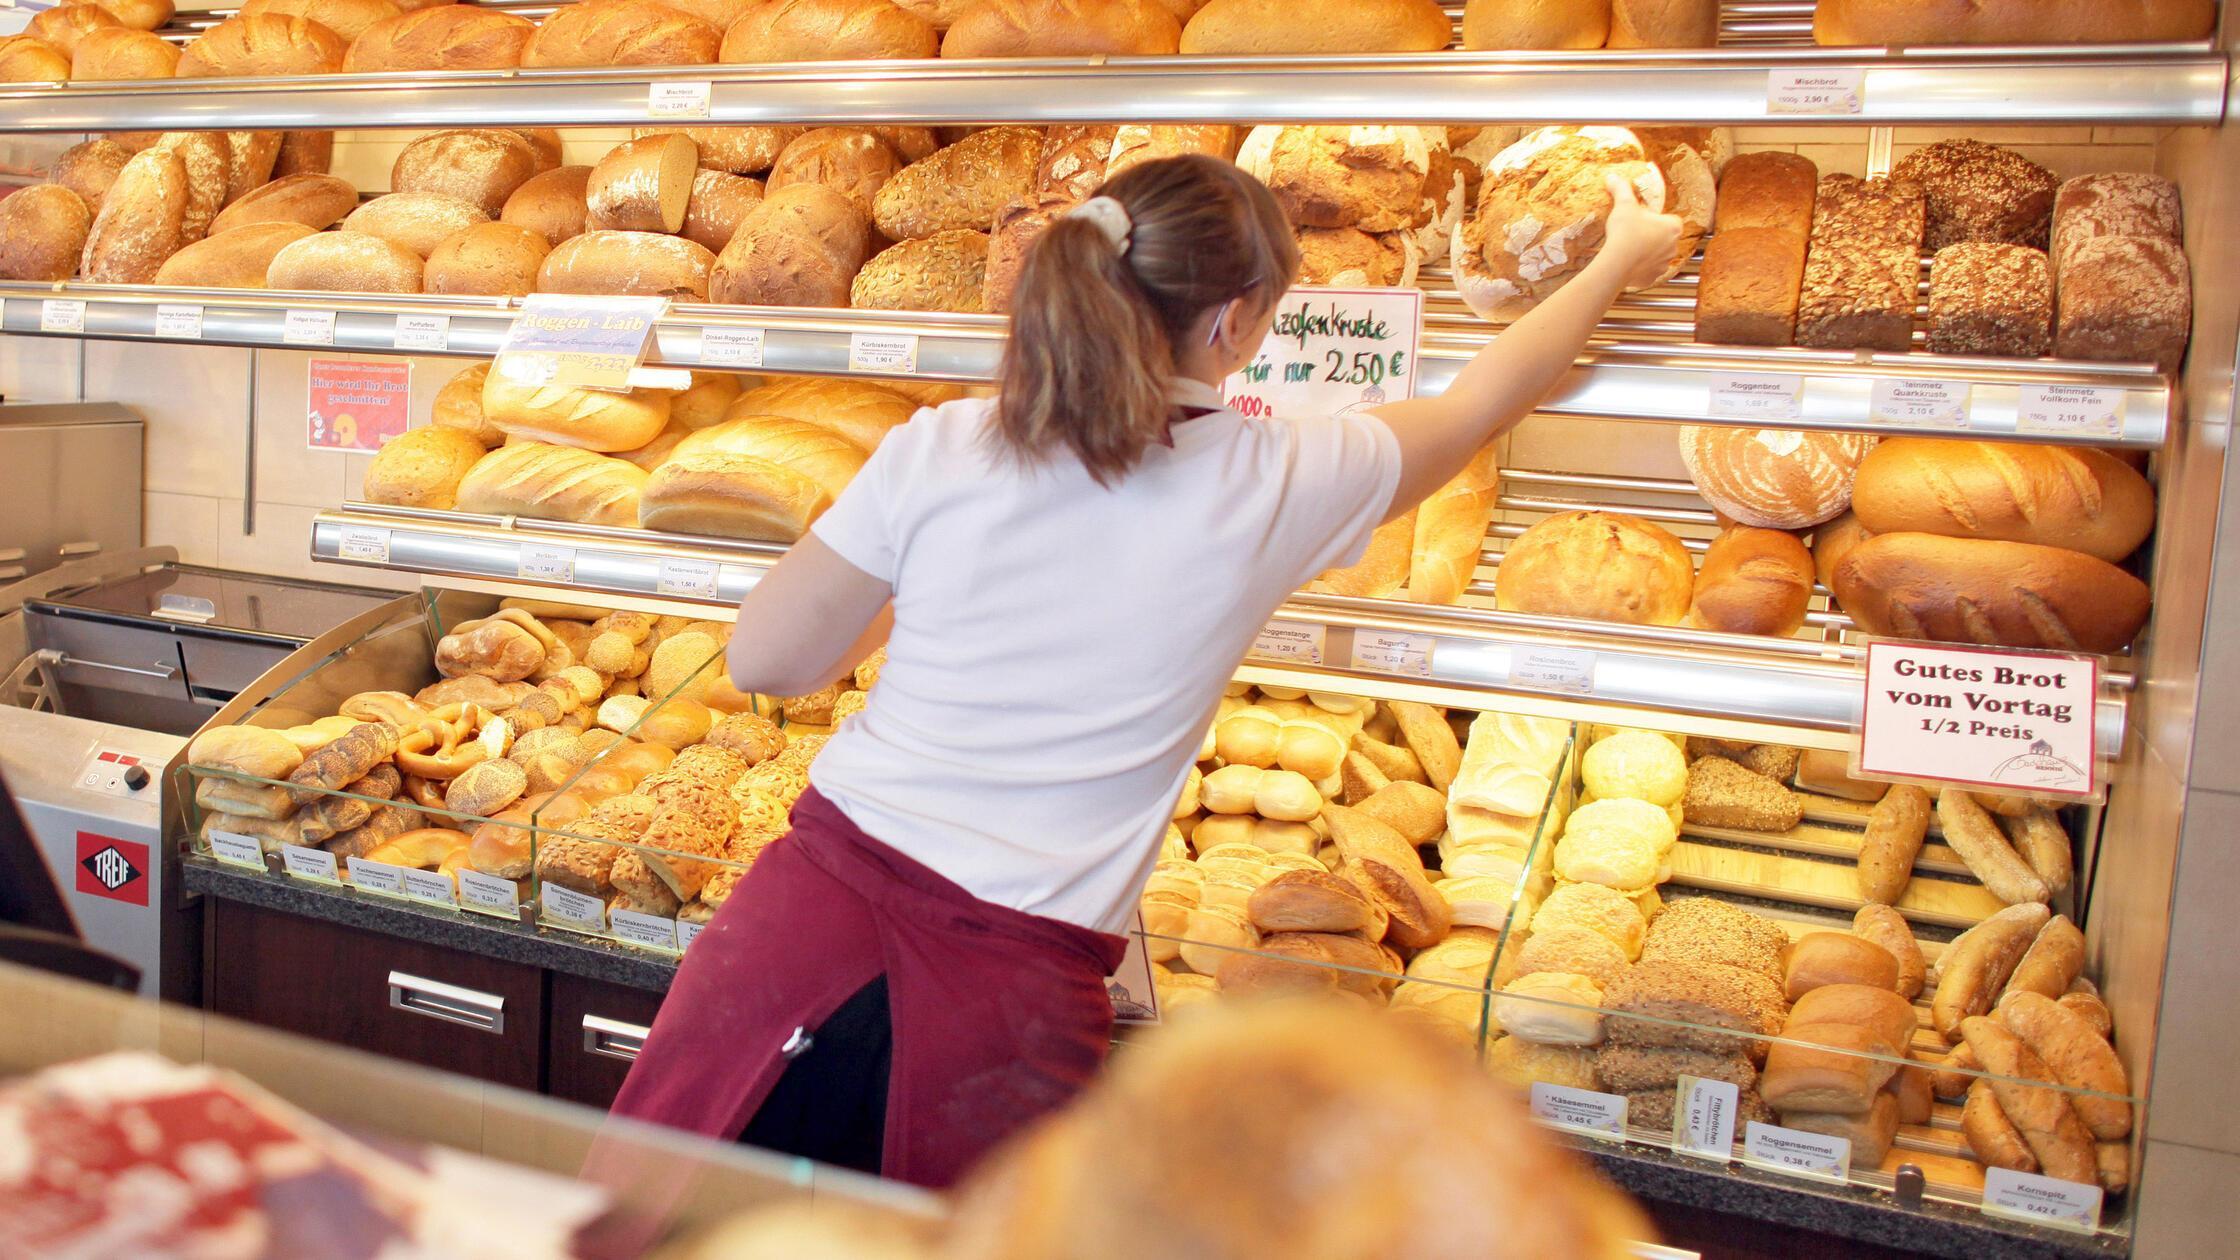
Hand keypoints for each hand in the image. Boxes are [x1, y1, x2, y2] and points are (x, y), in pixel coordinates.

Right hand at [1598, 172, 1684, 290]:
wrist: (1617, 263)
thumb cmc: (1626, 232)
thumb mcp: (1624, 205)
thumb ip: (1621, 188)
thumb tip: (1612, 176)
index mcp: (1673, 226)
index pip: (1670, 219)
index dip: (1656, 219)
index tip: (1642, 219)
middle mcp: (1674, 246)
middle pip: (1664, 237)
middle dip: (1652, 235)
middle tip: (1634, 232)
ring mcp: (1664, 264)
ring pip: (1657, 255)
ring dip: (1647, 252)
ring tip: (1629, 248)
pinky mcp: (1652, 278)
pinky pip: (1648, 271)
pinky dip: (1640, 268)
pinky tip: (1627, 263)